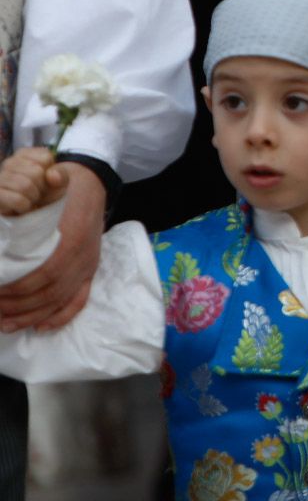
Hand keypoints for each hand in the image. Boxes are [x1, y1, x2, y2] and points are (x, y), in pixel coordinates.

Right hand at [0, 149, 64, 216]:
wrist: (31, 215)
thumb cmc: (45, 194)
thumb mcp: (60, 183)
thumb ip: (62, 175)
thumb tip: (51, 174)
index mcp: (25, 154)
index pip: (45, 157)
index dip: (50, 173)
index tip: (45, 181)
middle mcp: (9, 163)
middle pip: (36, 172)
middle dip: (41, 187)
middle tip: (36, 193)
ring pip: (25, 186)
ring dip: (33, 198)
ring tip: (29, 200)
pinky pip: (17, 199)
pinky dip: (25, 206)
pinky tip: (22, 207)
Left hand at [0, 163, 103, 330]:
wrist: (94, 184)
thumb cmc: (66, 187)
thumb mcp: (54, 184)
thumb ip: (47, 186)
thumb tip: (38, 184)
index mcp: (73, 238)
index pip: (46, 272)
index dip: (19, 288)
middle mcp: (82, 256)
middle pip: (51, 291)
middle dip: (19, 306)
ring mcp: (88, 265)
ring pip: (61, 300)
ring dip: (33, 316)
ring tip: (7, 324)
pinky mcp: (91, 270)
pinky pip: (79, 299)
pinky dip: (61, 316)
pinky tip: (41, 327)